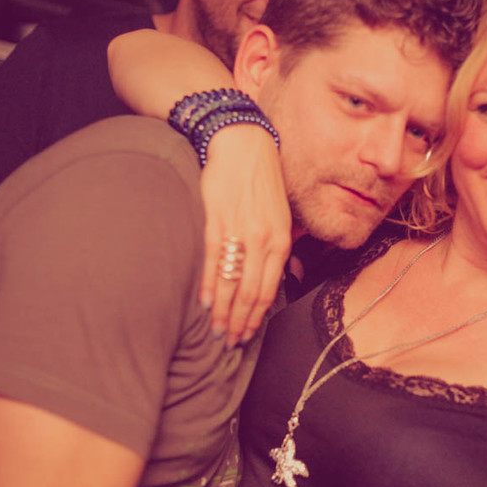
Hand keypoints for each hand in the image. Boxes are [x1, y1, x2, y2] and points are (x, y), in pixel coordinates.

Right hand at [200, 125, 290, 347]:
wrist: (243, 144)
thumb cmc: (261, 182)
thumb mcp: (281, 215)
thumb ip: (279, 246)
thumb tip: (282, 274)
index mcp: (280, 241)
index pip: (268, 290)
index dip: (256, 316)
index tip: (246, 335)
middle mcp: (263, 240)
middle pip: (251, 292)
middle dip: (239, 321)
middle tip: (228, 342)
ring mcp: (240, 231)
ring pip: (232, 282)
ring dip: (223, 310)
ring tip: (215, 330)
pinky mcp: (217, 220)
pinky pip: (213, 260)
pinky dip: (209, 284)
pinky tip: (204, 303)